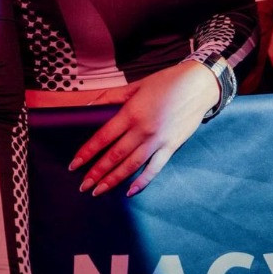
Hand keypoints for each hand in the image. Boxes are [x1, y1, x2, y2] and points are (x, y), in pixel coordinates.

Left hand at [69, 61, 219, 196]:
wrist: (198, 86)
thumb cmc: (164, 82)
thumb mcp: (134, 85)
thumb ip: (110, 97)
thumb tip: (89, 106)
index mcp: (130, 113)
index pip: (103, 137)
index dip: (87, 153)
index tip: (74, 165)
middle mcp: (142, 130)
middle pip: (114, 156)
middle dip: (96, 172)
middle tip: (83, 186)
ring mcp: (158, 140)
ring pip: (131, 165)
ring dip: (113, 180)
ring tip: (99, 191)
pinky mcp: (171, 147)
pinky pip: (154, 168)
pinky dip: (142, 181)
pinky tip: (130, 191)